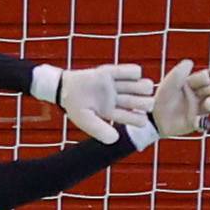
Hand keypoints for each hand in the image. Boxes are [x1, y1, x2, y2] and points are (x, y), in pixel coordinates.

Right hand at [36, 63, 153, 142]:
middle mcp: (120, 100)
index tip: (133, 116)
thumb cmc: (74, 107)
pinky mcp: (114, 72)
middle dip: (145, 102)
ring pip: (145, 86)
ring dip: (143, 87)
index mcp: (115, 113)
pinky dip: (134, 73)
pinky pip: (135, 71)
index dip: (140, 119)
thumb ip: (99, 130)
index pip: (137, 119)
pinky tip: (123, 76)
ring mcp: (118, 86)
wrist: (64, 88)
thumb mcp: (85, 120)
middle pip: (145, 102)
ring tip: (133, 87)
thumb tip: (115, 139)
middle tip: (134, 100)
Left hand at [150, 60, 209, 137]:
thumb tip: (189, 62)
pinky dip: (202, 122)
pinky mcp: (194, 123)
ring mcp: (198, 109)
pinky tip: (197, 121)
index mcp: (192, 83)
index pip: (205, 77)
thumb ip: (179, 73)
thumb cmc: (162, 97)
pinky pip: (202, 123)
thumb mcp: (169, 83)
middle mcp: (198, 95)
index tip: (206, 78)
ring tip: (208, 103)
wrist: (153, 116)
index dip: (207, 77)